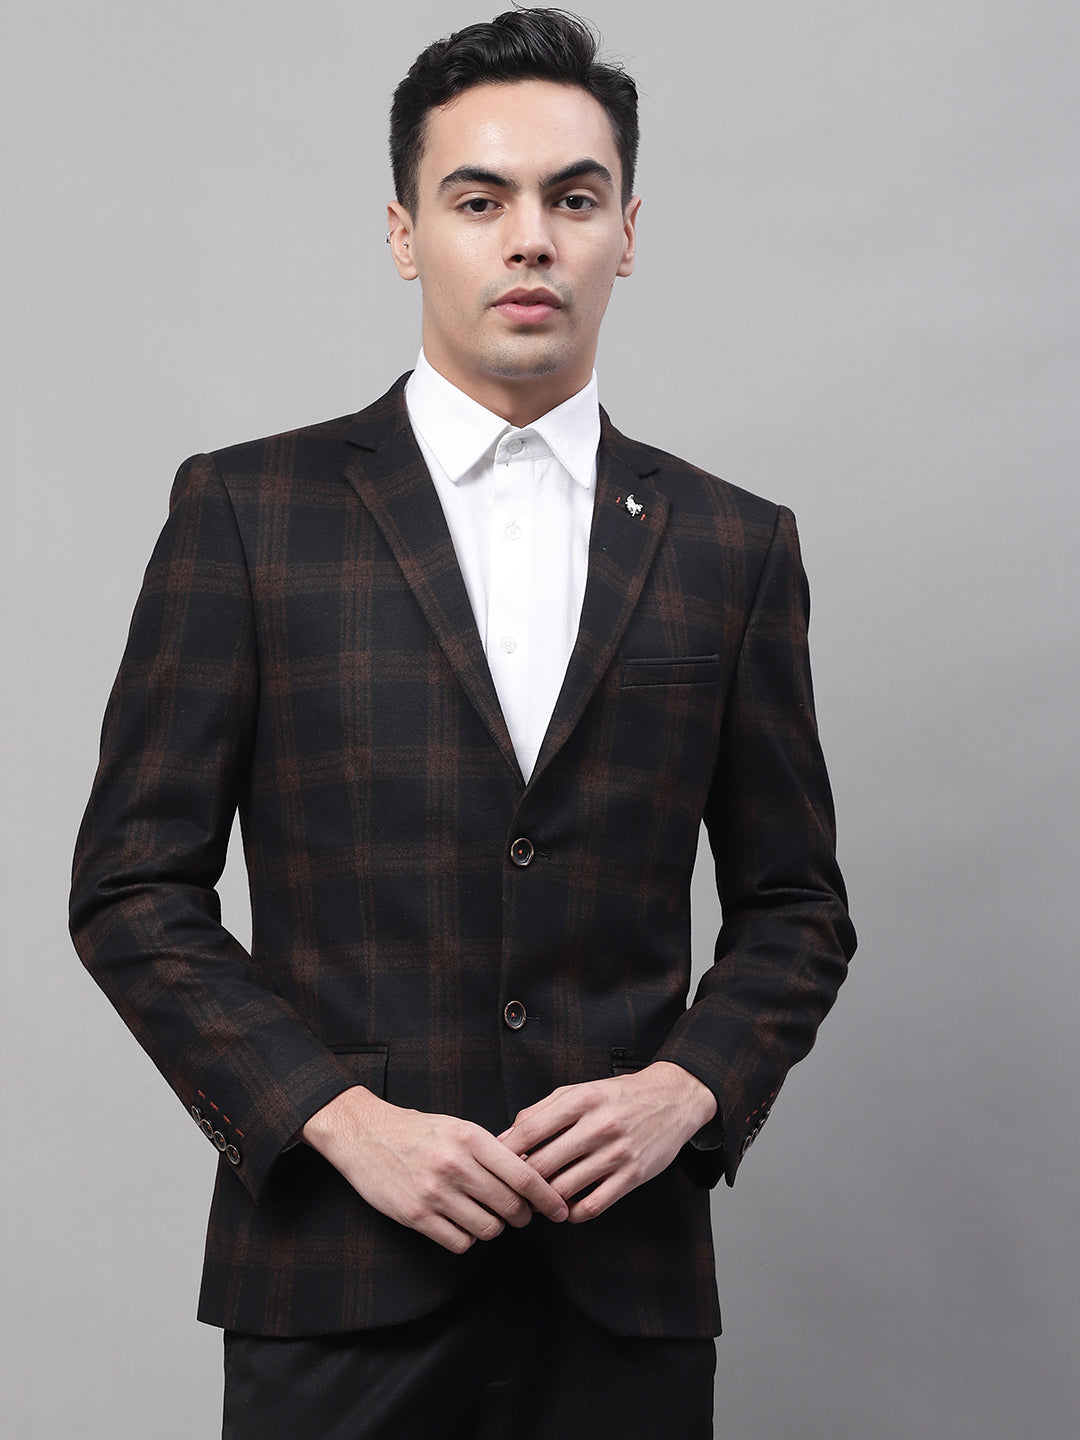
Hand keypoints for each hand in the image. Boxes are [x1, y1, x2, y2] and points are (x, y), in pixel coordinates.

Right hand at [302, 1087, 568, 1253]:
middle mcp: (455, 1165)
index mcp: (471, 1138)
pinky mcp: (416, 1216)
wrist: (366, 1135)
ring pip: (488, 1229)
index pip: (524, 1176)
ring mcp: (434, 1193)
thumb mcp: (459, 1127)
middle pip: (510, 1207)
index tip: (560, 1210)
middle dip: (521, 1215)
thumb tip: (533, 1175)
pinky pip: (460, 1242)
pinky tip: (460, 1222)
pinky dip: (467, 1237)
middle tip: (519, 1214)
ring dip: (493, 1227)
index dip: (548, 1198)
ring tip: (485, 1214)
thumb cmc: (419, 1131)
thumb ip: (493, 1151)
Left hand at [498, 1062, 716, 1223]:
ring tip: (537, 1200)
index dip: (506, 1150)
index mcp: (581, 1100)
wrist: (672, 1099)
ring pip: (564, 1189)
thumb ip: (542, 1110)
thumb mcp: (579, 1090)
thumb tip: (507, 1136)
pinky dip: (572, 1213)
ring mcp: (617, 1153)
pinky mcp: (633, 1176)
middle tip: (512, 1189)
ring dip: (544, 1200)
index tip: (493, 1162)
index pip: (530, 1130)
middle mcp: (598, 1125)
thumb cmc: (619, 1096)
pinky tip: (567, 1208)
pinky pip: (592, 1206)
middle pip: (543, 1164)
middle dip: (521, 1181)